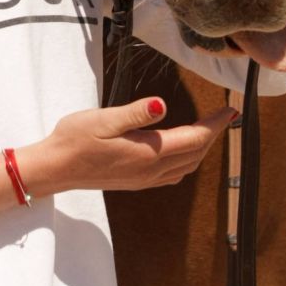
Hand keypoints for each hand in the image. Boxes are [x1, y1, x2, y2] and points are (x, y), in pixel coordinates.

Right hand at [22, 97, 235, 195]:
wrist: (55, 168)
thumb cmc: (74, 139)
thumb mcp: (103, 119)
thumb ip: (135, 113)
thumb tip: (162, 104)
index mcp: (147, 153)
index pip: (192, 139)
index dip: (215, 125)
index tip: (231, 111)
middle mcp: (150, 170)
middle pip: (194, 155)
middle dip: (213, 135)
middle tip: (225, 116)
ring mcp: (143, 179)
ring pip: (186, 167)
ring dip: (201, 149)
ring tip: (209, 129)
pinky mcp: (135, 181)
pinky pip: (173, 174)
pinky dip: (187, 160)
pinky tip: (182, 150)